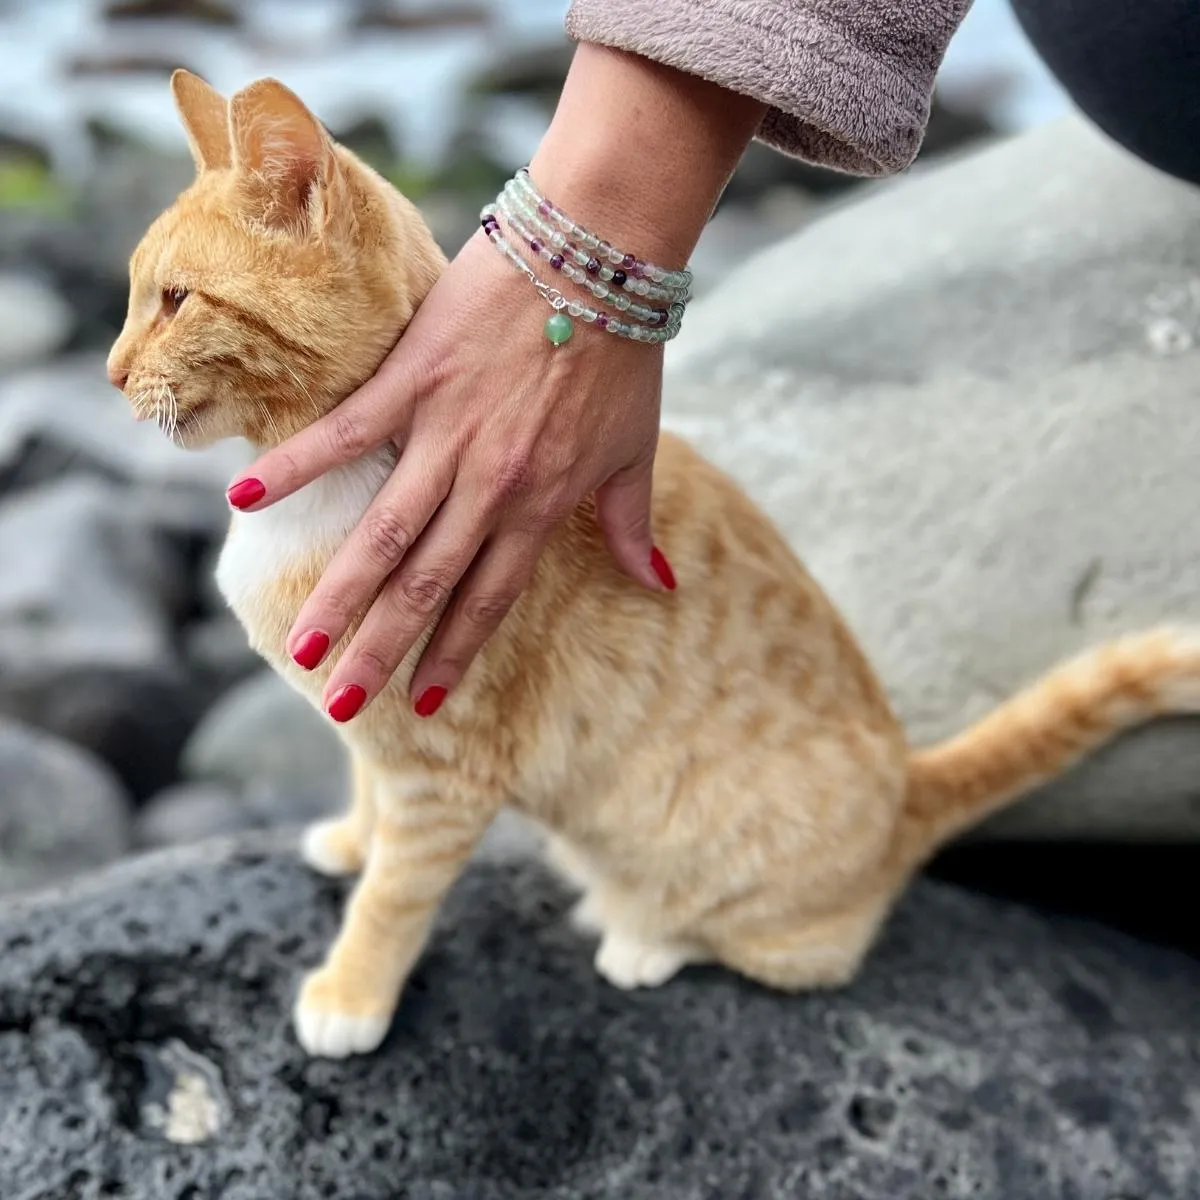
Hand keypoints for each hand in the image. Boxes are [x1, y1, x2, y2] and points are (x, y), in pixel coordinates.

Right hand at [234, 230, 670, 719]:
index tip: (424, 704)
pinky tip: (243, 502)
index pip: (490, 598)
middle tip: (343, 709)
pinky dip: (296, 466)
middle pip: (428, 584)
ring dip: (342, 595)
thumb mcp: (636, 450)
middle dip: (384, 652)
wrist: (597, 257)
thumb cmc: (622, 355)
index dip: (456, 653)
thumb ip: (634, 525)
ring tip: (302, 649)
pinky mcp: (411, 380)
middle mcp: (489, 484)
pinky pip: (345, 434)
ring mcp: (445, 434)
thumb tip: (660, 587)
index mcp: (541, 504)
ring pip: (384, 533)